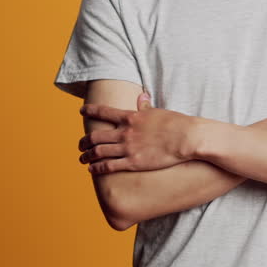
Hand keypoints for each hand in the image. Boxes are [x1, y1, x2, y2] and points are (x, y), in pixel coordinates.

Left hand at [78, 91, 199, 173]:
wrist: (186, 138)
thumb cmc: (175, 123)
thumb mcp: (157, 112)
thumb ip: (145, 107)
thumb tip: (142, 96)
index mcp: (130, 117)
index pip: (103, 112)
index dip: (90, 111)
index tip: (81, 111)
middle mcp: (125, 132)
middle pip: (96, 136)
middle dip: (84, 141)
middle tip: (80, 145)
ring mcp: (128, 148)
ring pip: (98, 152)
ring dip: (87, 156)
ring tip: (82, 159)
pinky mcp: (133, 163)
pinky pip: (109, 166)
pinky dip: (97, 168)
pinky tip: (92, 170)